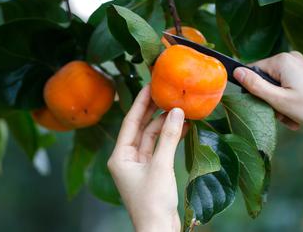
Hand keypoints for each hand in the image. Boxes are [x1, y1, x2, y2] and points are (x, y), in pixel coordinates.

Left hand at [107, 85, 187, 231]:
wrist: (159, 230)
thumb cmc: (153, 203)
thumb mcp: (161, 166)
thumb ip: (168, 138)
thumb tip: (176, 112)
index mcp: (120, 157)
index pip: (130, 122)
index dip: (140, 103)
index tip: (149, 86)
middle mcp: (127, 159)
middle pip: (141, 128)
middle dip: (153, 111)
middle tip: (165, 93)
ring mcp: (140, 165)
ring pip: (152, 138)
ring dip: (166, 125)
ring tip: (180, 110)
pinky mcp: (152, 171)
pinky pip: (160, 148)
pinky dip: (170, 138)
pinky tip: (182, 127)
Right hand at [234, 51, 302, 136]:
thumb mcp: (279, 100)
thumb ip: (255, 86)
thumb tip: (235, 72)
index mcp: (282, 60)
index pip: (253, 71)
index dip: (254, 91)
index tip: (265, 107)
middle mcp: (291, 58)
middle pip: (266, 80)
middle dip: (270, 101)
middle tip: (282, 116)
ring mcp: (300, 65)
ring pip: (277, 86)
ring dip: (280, 105)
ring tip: (292, 119)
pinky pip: (289, 87)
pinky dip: (290, 102)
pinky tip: (298, 115)